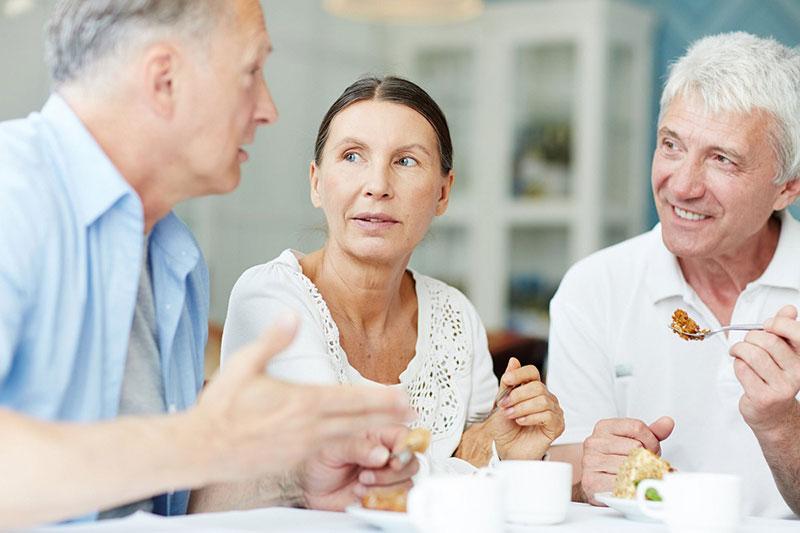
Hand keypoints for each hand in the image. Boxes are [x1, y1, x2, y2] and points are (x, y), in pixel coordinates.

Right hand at [190, 314, 412, 484]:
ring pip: (348, 438)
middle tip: (413, 413)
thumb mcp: (245, 363)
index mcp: (302, 401)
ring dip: (375, 432)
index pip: (352, 398)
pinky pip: (329, 453)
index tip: (404, 396)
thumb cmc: (221, 406)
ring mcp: (302, 447)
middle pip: (358, 420)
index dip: (381, 398)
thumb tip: (291, 315)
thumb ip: (273, 339)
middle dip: (388, 416)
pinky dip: (349, 448)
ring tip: (395, 429)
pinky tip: (358, 445)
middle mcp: (308, 427)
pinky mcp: (293, 461)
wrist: (200, 447)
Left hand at [298, 425, 419, 510]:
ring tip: (360, 484)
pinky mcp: (383, 495)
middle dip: (390, 473)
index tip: (393, 459)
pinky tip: (364, 497)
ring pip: (406, 483)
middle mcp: (384, 454)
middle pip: (410, 462)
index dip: (405, 447)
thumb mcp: (332, 448)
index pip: (404, 435)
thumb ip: (357, 447)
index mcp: (375, 434)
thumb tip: (381, 453)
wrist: (307, 489)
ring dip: (383, 488)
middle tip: (366, 474)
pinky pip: (397, 502)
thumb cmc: (317, 461)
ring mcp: (385, 476)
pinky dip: (381, 502)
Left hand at [488, 358, 564, 459]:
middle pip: (537, 386)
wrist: (506, 449)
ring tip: (510, 415)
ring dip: (522, 407)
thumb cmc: (505, 427)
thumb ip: (508, 383)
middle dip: (517, 395)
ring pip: (542, 400)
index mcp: (533, 389)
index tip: (506, 380)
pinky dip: (531, 417)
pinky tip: (521, 421)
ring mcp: (554, 412)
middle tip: (504, 406)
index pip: (532, 372)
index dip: (519, 374)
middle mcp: (546, 397)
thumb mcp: (502, 402)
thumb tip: (513, 360)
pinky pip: (549, 415)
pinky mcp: (557, 426)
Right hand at [581, 416, 673, 504]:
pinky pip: (622, 484)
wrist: (593, 482)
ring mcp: (591, 461)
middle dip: (647, 459)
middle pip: (636, 447)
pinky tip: (630, 486)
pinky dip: (632, 488)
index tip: (651, 450)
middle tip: (645, 466)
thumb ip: (651, 432)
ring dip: (640, 475)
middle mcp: (595, 442)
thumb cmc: (614, 460)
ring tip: (637, 476)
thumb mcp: (632, 441)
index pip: (637, 427)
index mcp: (604, 427)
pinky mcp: (592, 481)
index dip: (651, 441)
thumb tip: (667, 422)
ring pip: (630, 466)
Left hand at [730, 305, 799, 438]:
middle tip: (746, 342)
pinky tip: (741, 368)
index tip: (766, 324)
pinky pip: (742, 369)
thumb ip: (784, 330)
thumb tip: (789, 309)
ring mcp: (782, 387)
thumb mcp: (783, 353)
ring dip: (739, 349)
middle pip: (768, 341)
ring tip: (738, 352)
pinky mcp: (763, 397)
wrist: (772, 413)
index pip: (797, 333)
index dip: (778, 323)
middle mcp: (797, 373)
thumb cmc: (773, 378)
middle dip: (751, 336)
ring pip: (753, 354)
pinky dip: (737, 364)